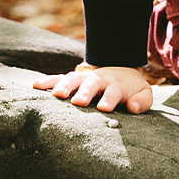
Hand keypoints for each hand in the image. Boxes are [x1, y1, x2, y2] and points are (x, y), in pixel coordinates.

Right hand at [33, 65, 153, 114]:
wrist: (121, 70)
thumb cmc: (132, 90)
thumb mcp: (143, 94)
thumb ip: (141, 102)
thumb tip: (132, 107)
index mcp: (118, 85)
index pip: (114, 91)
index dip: (109, 98)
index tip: (103, 108)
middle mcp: (99, 79)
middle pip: (92, 83)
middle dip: (84, 91)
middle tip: (77, 102)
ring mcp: (85, 78)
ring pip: (73, 78)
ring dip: (64, 85)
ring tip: (55, 95)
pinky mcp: (73, 79)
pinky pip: (59, 78)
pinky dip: (48, 81)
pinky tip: (35, 86)